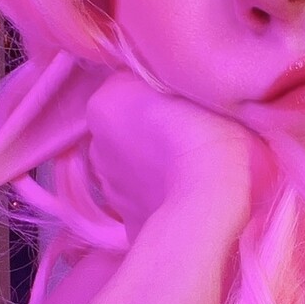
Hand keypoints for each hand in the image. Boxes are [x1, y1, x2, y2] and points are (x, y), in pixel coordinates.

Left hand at [85, 68, 269, 244]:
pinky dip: (159, 194)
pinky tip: (186, 196)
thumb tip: (174, 92)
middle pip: (129, 124)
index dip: (164, 88)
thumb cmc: (209, 135)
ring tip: (191, 169)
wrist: (209, 205)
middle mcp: (95, 143)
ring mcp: (108, 186)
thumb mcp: (196, 84)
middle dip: (153, 126)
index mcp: (105, 101)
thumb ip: (174, 81)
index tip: (190, 99)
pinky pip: (145, 197)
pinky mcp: (126, 221)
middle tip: (193, 133)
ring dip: (155, 162)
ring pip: (134, 163)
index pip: (132, 82)